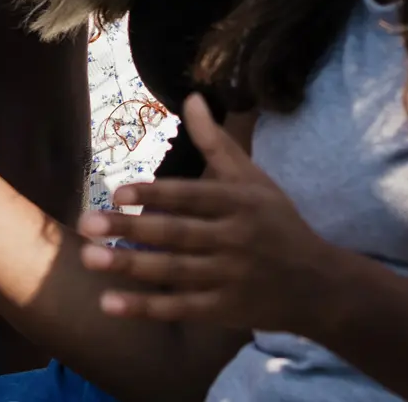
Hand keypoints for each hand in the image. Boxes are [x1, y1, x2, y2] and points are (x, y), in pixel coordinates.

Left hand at [76, 93, 333, 334]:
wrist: (323, 287)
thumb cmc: (278, 224)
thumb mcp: (253, 181)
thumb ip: (216, 143)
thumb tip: (191, 97)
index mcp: (240, 204)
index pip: (192, 197)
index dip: (155, 195)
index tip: (118, 193)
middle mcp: (236, 239)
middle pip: (177, 234)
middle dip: (130, 230)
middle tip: (84, 224)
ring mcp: (232, 278)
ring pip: (175, 272)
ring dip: (130, 267)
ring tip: (87, 258)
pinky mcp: (227, 310)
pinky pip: (182, 308)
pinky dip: (146, 308)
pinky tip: (109, 303)